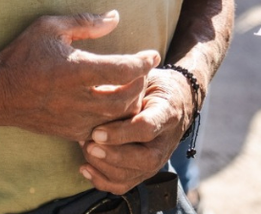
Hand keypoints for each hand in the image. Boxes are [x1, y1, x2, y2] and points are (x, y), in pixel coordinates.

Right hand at [0, 11, 159, 140]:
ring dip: (132, 103)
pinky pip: (104, 130)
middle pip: (128, 97)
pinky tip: (116, 107)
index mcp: (78, 70)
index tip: (152, 55)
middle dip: (142, 83)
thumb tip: (115, 17)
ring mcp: (75, 119)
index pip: (124, 69)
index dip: (143, 62)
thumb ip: (85, 22)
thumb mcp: (50, 28)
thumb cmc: (22, 56)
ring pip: (119, 118)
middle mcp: (80, 98)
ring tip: (134, 88)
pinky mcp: (70, 132)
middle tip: (143, 71)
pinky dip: (116, 120)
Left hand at [78, 67, 194, 193]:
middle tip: (88, 145)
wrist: (175, 101)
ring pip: (132, 175)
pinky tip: (85, 168)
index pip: (147, 128)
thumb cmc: (153, 86)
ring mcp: (157, 159)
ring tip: (85, 149)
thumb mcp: (146, 76)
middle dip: (112, 156)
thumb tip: (99, 86)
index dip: (121, 133)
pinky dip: (102, 181)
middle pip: (143, 160)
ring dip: (103, 167)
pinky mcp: (145, 170)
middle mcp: (166, 141)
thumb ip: (128, 83)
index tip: (96, 131)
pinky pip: (124, 185)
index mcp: (167, 112)